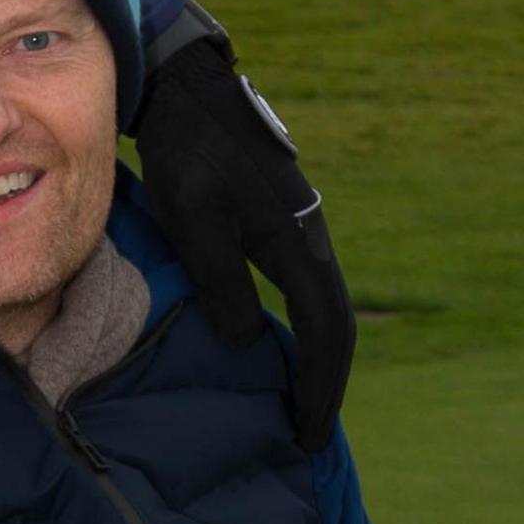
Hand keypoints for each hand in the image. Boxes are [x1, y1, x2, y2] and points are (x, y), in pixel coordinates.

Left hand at [132, 11, 352, 451]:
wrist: (189, 92)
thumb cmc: (187, 155)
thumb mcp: (195, 224)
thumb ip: (223, 286)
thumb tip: (249, 343)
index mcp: (298, 241)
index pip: (324, 330)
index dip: (318, 385)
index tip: (305, 431)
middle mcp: (313, 235)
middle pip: (337, 322)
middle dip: (327, 381)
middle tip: (308, 431)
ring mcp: (302, 225)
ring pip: (325, 303)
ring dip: (319, 355)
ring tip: (299, 400)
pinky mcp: (284, 219)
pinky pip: (309, 286)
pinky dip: (306, 326)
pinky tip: (282, 343)